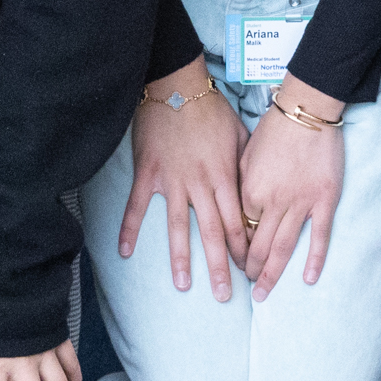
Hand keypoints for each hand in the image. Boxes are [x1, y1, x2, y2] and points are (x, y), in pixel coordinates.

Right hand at [117, 64, 248, 295]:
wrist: (176, 85)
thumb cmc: (211, 108)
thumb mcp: (239, 134)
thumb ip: (246, 165)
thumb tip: (255, 190)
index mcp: (225, 176)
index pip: (237, 221)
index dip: (243, 249)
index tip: (248, 271)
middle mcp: (200, 184)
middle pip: (212, 232)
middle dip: (220, 266)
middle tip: (223, 295)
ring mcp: (172, 180)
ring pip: (178, 226)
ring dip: (181, 258)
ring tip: (183, 286)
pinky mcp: (148, 173)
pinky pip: (137, 206)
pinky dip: (130, 228)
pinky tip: (125, 251)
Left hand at [238, 80, 344, 298]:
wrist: (307, 109)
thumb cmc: (274, 128)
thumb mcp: (245, 154)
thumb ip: (240, 184)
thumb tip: (235, 208)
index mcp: (250, 190)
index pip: (241, 229)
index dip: (237, 247)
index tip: (234, 260)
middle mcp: (273, 202)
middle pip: (259, 245)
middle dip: (250, 269)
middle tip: (247, 286)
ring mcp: (300, 203)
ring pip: (284, 247)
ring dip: (272, 274)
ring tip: (262, 294)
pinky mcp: (324, 200)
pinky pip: (319, 236)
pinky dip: (314, 259)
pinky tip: (307, 279)